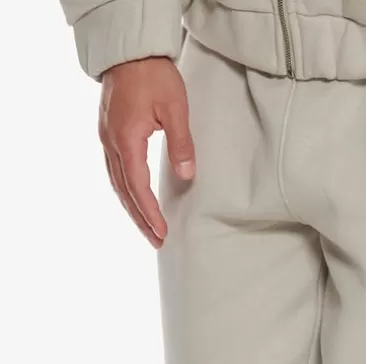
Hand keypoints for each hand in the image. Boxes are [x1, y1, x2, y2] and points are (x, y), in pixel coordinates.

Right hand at [99, 58, 194, 248]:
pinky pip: (115, 171)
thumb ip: (181, 143)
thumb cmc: (153, 75)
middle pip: (124, 192)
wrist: (129, 50)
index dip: (150, 213)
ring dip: (132, 208)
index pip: (137, 187)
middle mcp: (111, 143)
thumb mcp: (175, 108)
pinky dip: (126, 191)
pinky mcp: (109, 134)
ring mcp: (107, 139)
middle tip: (156, 241)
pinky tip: (135, 201)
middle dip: (140, 219)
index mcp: (126, 140)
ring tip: (147, 229)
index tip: (162, 232)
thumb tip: (188, 175)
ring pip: (117, 184)